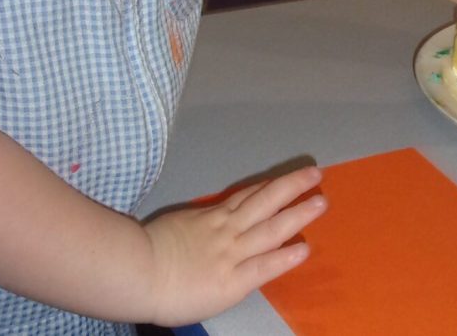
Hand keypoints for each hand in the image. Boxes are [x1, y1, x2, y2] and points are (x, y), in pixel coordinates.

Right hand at [142, 166, 326, 326]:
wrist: (135, 271)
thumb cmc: (142, 253)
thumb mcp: (172, 227)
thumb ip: (191, 227)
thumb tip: (196, 228)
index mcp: (209, 218)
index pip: (245, 197)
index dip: (269, 187)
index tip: (288, 178)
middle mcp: (225, 230)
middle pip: (264, 202)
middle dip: (291, 187)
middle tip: (315, 175)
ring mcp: (231, 253)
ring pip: (271, 228)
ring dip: (298, 214)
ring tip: (322, 202)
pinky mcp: (232, 281)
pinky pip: (263, 267)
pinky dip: (285, 257)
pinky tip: (305, 249)